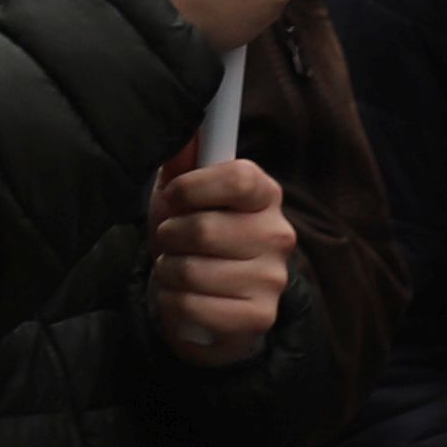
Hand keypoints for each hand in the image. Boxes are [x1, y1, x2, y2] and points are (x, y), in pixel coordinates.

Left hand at [142, 155, 295, 368]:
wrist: (205, 301)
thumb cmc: (192, 236)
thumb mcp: (183, 193)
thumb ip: (183, 160)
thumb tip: (184, 129)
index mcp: (265, 194)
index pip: (237, 179)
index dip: (191, 188)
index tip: (174, 199)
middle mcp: (278, 234)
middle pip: (204, 229)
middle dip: (170, 236)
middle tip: (172, 241)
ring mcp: (273, 279)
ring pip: (192, 271)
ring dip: (168, 272)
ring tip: (177, 270)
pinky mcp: (260, 317)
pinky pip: (192, 306)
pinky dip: (172, 303)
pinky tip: (182, 298)